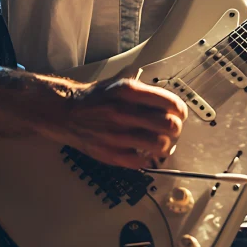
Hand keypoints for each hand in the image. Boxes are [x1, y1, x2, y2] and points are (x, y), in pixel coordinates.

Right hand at [35, 69, 188, 169]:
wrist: (66, 112)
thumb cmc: (96, 98)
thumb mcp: (120, 84)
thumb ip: (144, 93)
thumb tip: (170, 104)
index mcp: (128, 92)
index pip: (169, 103)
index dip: (180, 110)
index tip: (180, 113)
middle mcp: (123, 113)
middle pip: (168, 125)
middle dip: (176, 128)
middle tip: (173, 128)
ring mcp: (117, 135)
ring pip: (159, 145)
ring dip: (165, 144)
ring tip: (161, 141)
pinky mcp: (110, 154)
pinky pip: (141, 162)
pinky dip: (147, 158)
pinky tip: (144, 151)